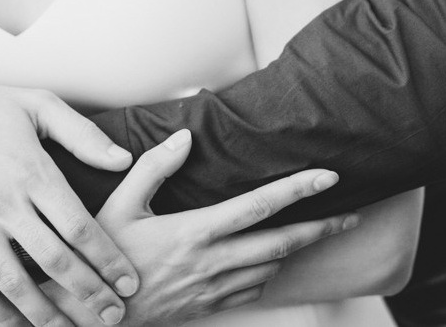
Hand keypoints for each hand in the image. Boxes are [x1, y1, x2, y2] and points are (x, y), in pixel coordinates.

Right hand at [0, 58, 137, 326]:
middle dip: (89, 294)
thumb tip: (123, 160)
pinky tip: (21, 324)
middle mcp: (3, 203)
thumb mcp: (36, 104)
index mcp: (30, 170)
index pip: (78, 226)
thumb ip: (82, 134)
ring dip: (47, 315)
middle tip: (115, 315)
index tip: (128, 280)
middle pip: (54, 261)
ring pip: (15, 284)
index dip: (107, 259)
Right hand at [46, 131, 358, 326]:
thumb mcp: (121, 202)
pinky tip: (275, 260)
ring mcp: (214, 289)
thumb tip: (187, 136)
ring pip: (273, 269)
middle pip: (282, 243)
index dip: (298, 190)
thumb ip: (155, 166)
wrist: (94, 317)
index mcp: (195, 232)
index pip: (259, 206)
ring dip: (299, 250)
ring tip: (320, 231)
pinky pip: (254, 292)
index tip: (329, 177)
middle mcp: (213, 262)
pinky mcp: (209, 307)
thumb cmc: (105, 255)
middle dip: (322, 228)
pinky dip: (272, 273)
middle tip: (351, 215)